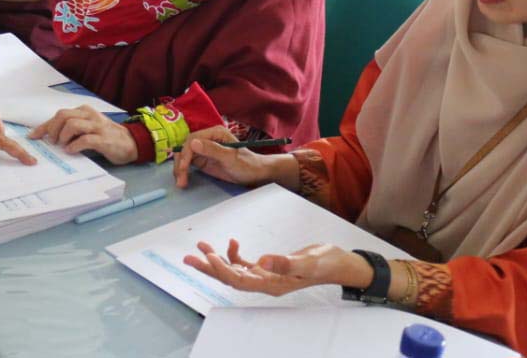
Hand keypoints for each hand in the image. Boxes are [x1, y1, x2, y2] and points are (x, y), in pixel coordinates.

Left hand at [28, 105, 137, 164]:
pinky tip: (71, 150)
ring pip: (72, 124)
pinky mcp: (103, 139)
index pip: (59, 114)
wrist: (131, 143)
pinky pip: (85, 139)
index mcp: (84, 111)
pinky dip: (74, 146)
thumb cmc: (106, 136)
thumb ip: (72, 129)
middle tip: (52, 142)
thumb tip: (49, 137)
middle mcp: (89, 115)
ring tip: (62, 146)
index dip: (44, 126)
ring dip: (63, 137)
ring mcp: (97, 126)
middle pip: (63, 115)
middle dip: (52, 129)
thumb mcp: (88, 128)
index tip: (33, 136)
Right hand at [172, 134, 273, 188]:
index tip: (184, 167)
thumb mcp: (230, 158)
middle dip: (180, 163)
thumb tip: (192, 143)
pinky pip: (188, 163)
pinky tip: (183, 180)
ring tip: (181, 183)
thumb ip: (212, 150)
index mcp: (214, 133)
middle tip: (180, 179)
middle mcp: (207, 138)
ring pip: (184, 156)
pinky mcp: (202, 159)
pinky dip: (183, 171)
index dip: (185, 153)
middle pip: (185, 148)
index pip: (192, 139)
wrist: (255, 174)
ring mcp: (204, 149)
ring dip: (180, 168)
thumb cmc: (247, 165)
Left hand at [183, 240, 371, 296]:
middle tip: (188, 257)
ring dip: (216, 259)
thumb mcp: (308, 261)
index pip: (239, 280)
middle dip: (209, 267)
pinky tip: (231, 242)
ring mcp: (265, 276)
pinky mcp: (268, 268)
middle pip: (230, 277)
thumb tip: (262, 261)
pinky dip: (234, 254)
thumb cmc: (326, 262)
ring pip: (233, 270)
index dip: (222, 269)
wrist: (338, 263)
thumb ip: (285, 262)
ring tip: (200, 246)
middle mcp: (265, 283)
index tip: (208, 257)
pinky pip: (244, 264)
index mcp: (272, 284)